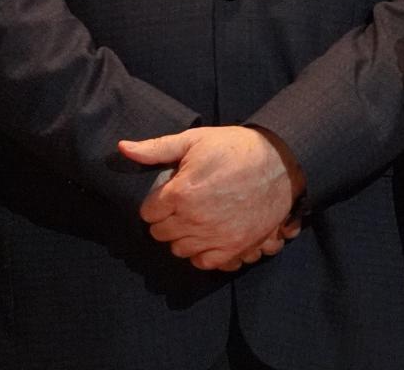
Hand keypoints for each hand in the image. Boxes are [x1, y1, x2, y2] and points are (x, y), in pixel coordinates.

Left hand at [117, 126, 299, 269]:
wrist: (280, 163)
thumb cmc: (236, 148)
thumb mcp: (195, 140)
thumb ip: (156, 148)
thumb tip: (122, 148)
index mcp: (180, 193)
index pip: (148, 213)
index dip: (157, 202)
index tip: (171, 193)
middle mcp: (193, 220)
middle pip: (161, 233)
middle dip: (167, 219)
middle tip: (184, 205)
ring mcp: (214, 237)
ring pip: (179, 249)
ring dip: (183, 236)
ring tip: (196, 218)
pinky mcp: (233, 248)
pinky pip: (203, 263)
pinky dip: (202, 252)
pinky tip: (209, 234)